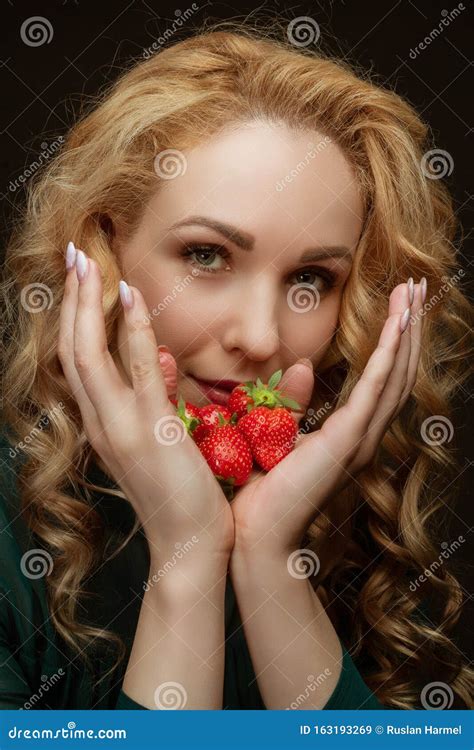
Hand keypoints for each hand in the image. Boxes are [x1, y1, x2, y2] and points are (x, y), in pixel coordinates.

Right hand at [58, 244, 233, 564]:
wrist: (188, 546)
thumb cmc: (179, 495)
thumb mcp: (155, 444)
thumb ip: (149, 404)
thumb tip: (158, 364)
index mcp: (101, 424)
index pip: (78, 360)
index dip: (73, 317)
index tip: (78, 280)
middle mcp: (99, 422)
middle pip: (71, 348)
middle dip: (70, 299)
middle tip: (73, 254)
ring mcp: (119, 426)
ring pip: (87, 352)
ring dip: (85, 303)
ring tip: (85, 260)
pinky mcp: (150, 431)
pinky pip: (137, 369)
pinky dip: (131, 329)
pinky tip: (132, 294)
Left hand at [229, 281, 422, 554]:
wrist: (255, 535)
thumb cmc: (259, 492)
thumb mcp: (275, 434)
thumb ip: (290, 403)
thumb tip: (300, 367)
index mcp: (347, 433)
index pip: (381, 378)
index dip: (394, 341)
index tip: (401, 304)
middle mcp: (361, 435)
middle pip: (396, 371)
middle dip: (408, 327)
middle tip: (418, 286)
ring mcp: (357, 440)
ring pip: (392, 375)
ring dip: (405, 333)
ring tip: (414, 294)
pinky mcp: (345, 441)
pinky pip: (372, 390)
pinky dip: (387, 357)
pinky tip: (398, 326)